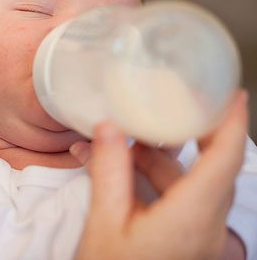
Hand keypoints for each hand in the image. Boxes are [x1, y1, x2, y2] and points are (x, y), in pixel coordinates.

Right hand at [70, 91, 248, 259]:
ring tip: (125, 141)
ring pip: (192, 184)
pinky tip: (123, 172)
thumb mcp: (104, 223)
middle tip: (179, 102)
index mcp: (190, 217)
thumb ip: (110, 171)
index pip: (225, 160)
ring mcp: (198, 237)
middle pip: (213, 168)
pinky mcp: (187, 243)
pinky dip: (155, 182)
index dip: (231, 123)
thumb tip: (109, 126)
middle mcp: (205, 226)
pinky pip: (180, 201)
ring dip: (161, 159)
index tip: (232, 92)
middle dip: (195, 132)